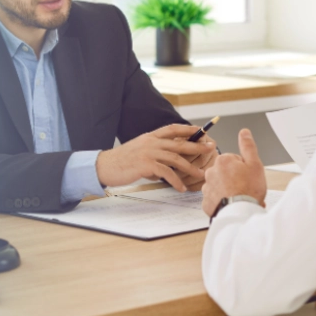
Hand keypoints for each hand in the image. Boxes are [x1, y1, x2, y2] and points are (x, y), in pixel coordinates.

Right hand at [95, 124, 214, 191]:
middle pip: (179, 143)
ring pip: (176, 158)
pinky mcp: (146, 165)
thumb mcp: (138, 150)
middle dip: (197, 146)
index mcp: (150, 136)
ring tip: (200, 174)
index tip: (201, 130)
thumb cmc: (121, 161)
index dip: (188, 129)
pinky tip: (181, 187)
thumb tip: (164, 164)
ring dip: (190, 167)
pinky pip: (166, 173)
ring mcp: (149, 152)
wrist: (105, 166)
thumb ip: (153, 153)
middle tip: (210, 148)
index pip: (172, 128)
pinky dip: (176, 181)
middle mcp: (151, 142)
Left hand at [202, 129, 266, 216]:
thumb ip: (248, 146)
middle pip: (225, 172)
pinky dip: (221, 200)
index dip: (243, 168)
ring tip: (239, 197)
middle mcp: (211, 172)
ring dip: (227, 189)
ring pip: (219, 185)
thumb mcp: (254, 164)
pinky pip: (214, 198)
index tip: (247, 176)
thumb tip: (244, 132)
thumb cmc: (248, 190)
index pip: (233, 159)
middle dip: (234, 178)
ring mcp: (207, 188)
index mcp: (223, 161)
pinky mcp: (206, 202)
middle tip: (244, 187)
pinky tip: (231, 203)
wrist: (241, 212)